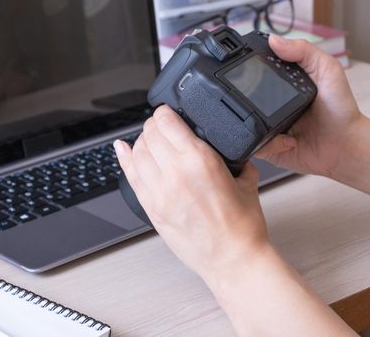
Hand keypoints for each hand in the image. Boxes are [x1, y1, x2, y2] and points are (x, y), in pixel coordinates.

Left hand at [114, 105, 270, 282]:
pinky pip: (130, 177)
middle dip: (154, 125)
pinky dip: (125, 159)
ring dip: (142, 141)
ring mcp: (160, 192)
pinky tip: (123, 149)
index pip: (168, 121)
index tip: (168, 111)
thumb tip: (230, 153)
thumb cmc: (241, 226)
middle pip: (150, 134)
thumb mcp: (247, 181)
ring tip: (150, 139)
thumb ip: (236, 160)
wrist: (232, 259)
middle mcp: (176, 172)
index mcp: (200, 160)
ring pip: (137, 152)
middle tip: (161, 125)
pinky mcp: (151, 210)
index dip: (165, 111)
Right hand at [255, 35, 362, 175]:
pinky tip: (289, 139)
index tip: (252, 70)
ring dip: (259, 123)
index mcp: (282, 84)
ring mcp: (269, 127)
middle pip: (245, 98)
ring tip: (283, 123)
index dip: (251, 70)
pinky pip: (256, 146)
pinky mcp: (270, 148)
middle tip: (266, 101)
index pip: (258, 73)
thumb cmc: (340, 109)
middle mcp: (272, 105)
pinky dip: (270, 143)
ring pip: (245, 124)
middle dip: (249, 100)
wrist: (347, 144)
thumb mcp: (326, 69)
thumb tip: (274, 40)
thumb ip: (303, 50)